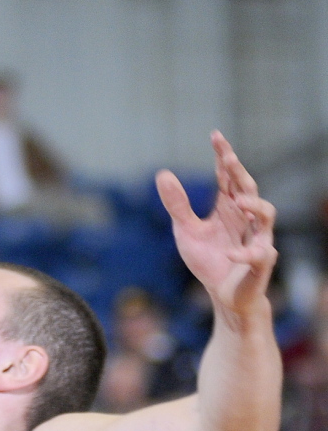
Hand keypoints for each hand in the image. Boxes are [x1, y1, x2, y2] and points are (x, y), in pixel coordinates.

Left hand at [156, 131, 276, 316]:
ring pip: (266, 216)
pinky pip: (258, 254)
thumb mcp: (186, 229)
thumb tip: (162, 173)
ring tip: (236, 201)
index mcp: (228, 208)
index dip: (223, 156)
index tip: (215, 135)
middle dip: (239, 173)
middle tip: (228, 158)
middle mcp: (246, 219)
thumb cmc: (208, 258)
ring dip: (254, 207)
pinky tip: (228, 252)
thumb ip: (177, 204)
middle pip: (248, 189)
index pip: (228, 177)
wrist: (222, 294)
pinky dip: (244, 252)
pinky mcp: (260, 262)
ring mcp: (256, 239)